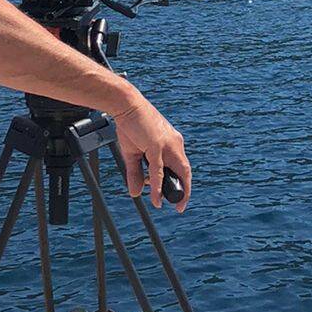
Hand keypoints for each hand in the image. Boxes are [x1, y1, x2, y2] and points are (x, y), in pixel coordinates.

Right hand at [113, 94, 191, 210]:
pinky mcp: (157, 145)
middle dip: (184, 190)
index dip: (182, 183)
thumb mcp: (133, 153)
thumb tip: (136, 193)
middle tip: (180, 206)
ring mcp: (167, 144)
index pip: (182, 167)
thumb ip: (135, 173)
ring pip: (176, 172)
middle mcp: (175, 144)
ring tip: (168, 204)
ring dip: (174, 191)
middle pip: (185, 172)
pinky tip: (156, 198)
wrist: (126, 105)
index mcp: (172, 144)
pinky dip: (158, 186)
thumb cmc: (131, 125)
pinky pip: (159, 171)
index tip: (179, 197)